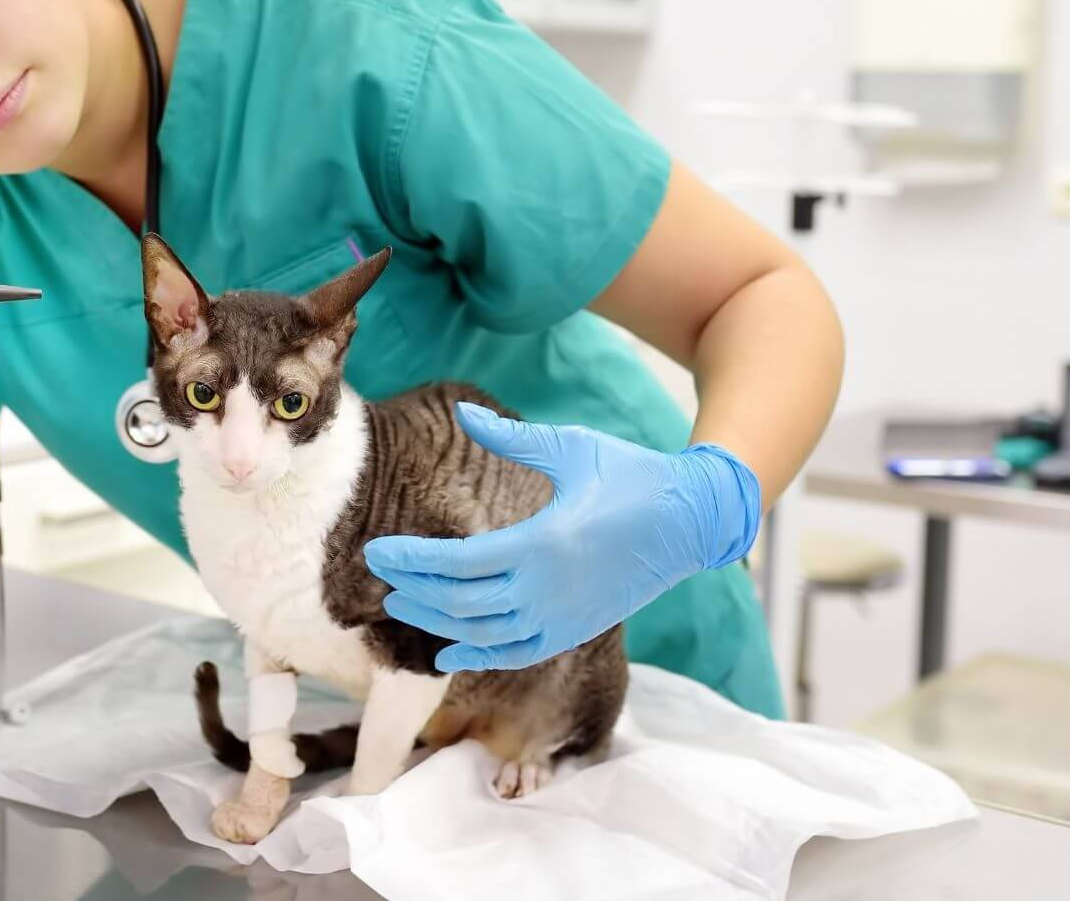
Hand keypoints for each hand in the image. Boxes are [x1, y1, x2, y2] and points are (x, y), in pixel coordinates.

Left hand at [364, 402, 759, 671]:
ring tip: (401, 606)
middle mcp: (549, 589)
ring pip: (483, 633)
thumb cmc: (631, 476)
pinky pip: (516, 654)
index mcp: (544, 541)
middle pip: (461, 602)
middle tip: (379, 576)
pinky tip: (446, 653)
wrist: (691, 521)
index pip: (459, 561)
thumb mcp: (572, 446)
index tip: (378, 551)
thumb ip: (511, 436)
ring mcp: (562, 617)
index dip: (413, 560)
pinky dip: (478, 656)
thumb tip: (461, 413)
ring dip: (436, 623)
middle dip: (414, 589)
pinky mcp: (573, 631)